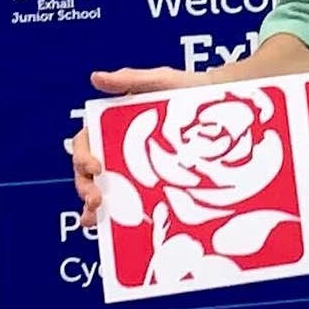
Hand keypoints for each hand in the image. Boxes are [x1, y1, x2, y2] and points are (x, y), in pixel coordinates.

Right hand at [69, 67, 198, 228]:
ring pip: (104, 194)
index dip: (82, 157)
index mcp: (112, 127)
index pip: (85, 144)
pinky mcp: (153, 188)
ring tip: (95, 219)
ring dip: (92, 208)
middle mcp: (118, 152)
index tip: (94, 166)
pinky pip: (132, 206)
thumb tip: (95, 77)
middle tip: (94, 199)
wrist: (226, 110)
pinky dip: (119, 219)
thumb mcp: (161, 80)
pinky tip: (116, 230)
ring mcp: (134, 172)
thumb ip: (130, 78)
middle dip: (84, 188)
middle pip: (88, 174)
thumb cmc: (189, 91)